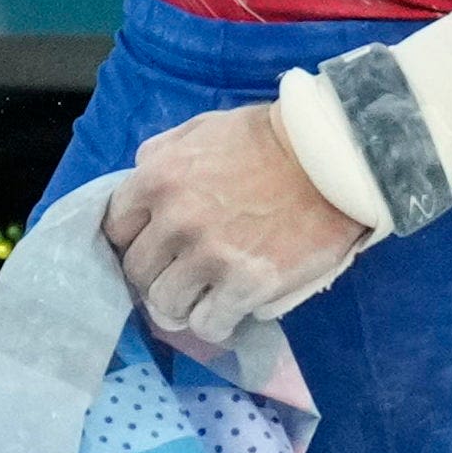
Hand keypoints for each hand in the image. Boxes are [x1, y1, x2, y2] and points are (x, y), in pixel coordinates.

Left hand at [101, 100, 366, 352]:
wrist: (336, 156)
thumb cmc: (269, 138)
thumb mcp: (202, 128)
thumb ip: (162, 154)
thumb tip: (137, 182)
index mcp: (158, 177)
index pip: (115, 228)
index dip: (134, 239)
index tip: (155, 246)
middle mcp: (176, 219)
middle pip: (137, 272)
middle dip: (157, 274)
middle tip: (182, 274)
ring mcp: (210, 255)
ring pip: (166, 304)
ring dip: (182, 303)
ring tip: (205, 296)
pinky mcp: (247, 284)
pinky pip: (207, 324)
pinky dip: (215, 322)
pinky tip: (229, 309)